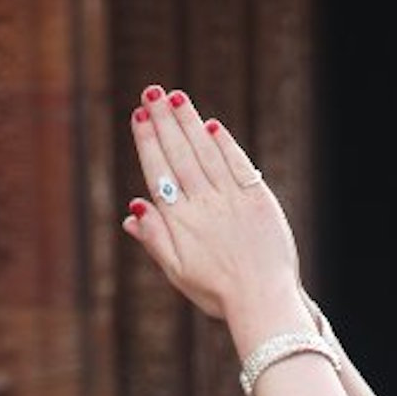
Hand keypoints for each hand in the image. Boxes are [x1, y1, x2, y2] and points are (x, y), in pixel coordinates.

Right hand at [123, 86, 298, 325]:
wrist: (264, 302)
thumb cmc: (218, 293)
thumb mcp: (178, 273)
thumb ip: (155, 240)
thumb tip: (132, 211)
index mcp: (180, 223)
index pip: (158, 173)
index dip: (148, 143)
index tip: (139, 117)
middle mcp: (204, 205)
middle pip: (180, 155)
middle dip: (164, 121)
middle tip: (151, 93)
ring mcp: (232, 200)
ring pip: (206, 153)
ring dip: (190, 123)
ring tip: (175, 98)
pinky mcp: (258, 200)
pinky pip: (239, 164)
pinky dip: (225, 144)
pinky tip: (212, 126)